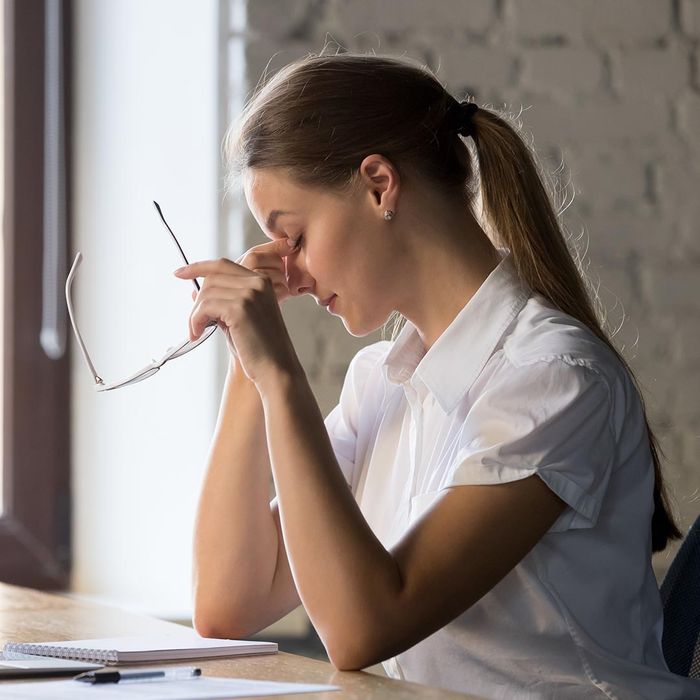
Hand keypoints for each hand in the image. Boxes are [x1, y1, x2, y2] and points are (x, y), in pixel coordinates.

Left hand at [175, 238, 302, 386]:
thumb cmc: (259, 348)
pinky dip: (195, 321)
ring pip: (206, 293)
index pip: (222, 265)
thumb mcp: (238, 319)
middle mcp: (257, 283)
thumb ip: (221, 302)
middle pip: (211, 278)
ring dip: (194, 314)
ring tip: (196, 332)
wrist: (276, 368)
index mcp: (261, 282)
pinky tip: (197, 334)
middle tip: (194, 324)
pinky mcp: (240, 308)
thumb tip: (194, 292)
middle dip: (197, 301)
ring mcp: (250, 294)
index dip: (198, 267)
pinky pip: (205, 307)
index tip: (179, 273)